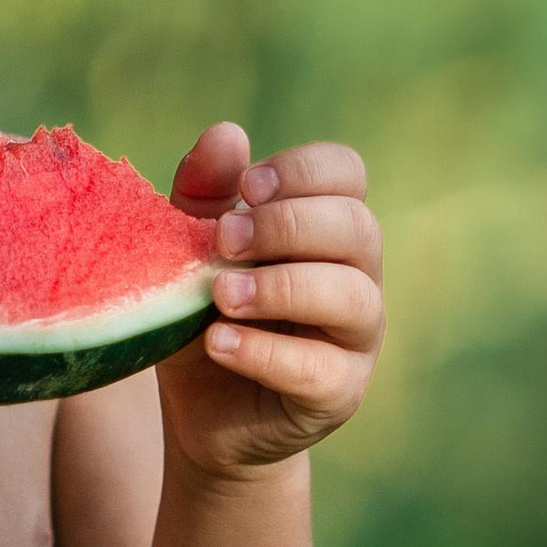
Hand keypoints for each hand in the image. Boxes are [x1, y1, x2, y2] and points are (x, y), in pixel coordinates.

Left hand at [157, 122, 384, 478]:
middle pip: (357, 227)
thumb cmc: (203, 314)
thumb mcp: (189, 248)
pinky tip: (218, 343)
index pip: (347, 173)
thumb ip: (203, 193)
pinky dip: (266, 352)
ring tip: (220, 294)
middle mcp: (357, 275)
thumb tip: (227, 134)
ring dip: (281, 287)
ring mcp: (357, 337)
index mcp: (327, 227)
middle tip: (222, 242)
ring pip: (353, 296)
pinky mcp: (340, 393)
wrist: (200, 412)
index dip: (302, 171)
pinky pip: (322, 369)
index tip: (244, 188)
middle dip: (287, 226)